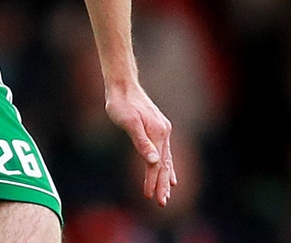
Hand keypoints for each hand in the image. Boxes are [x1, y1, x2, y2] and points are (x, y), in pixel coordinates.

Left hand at [106, 82, 175, 206]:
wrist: (122, 85)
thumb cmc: (121, 103)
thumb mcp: (128, 122)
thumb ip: (141, 142)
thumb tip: (153, 162)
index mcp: (158, 133)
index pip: (156, 164)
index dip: (154, 181)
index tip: (152, 197)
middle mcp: (163, 132)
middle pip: (164, 164)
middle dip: (163, 184)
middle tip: (162, 203)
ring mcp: (162, 130)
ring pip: (166, 159)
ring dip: (166, 178)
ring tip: (167, 194)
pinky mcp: (158, 129)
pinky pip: (165, 152)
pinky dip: (166, 165)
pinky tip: (169, 173)